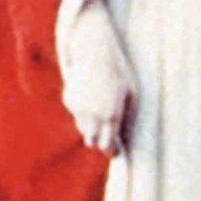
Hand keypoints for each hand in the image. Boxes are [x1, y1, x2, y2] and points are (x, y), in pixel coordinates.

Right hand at [61, 6, 134, 156]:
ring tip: (99, 113)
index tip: (114, 151)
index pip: (106, 146)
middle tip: (107, 137)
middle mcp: (93, 115)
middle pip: (91, 142)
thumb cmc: (119, 71)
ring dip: (90, 126)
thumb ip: (126, 117)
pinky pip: (76, 112)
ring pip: (82, 128)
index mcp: (111, 115)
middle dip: (99, 141)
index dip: (110, 151)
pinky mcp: (69, 99)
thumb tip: (124, 135)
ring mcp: (78, 107)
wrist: (95, 50)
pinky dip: (82, 110)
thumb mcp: (131, 93)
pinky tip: (89, 96)